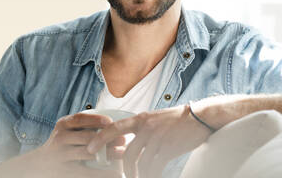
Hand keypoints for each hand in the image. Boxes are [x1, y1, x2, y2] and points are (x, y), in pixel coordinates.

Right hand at [23, 112, 121, 177]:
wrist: (40, 163)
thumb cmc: (61, 144)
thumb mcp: (67, 130)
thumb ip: (82, 125)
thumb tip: (112, 123)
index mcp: (63, 124)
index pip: (80, 119)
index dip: (97, 119)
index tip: (112, 122)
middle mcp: (60, 138)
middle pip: (86, 137)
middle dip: (107, 138)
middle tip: (123, 139)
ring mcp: (60, 155)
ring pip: (87, 153)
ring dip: (107, 153)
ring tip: (122, 153)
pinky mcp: (64, 171)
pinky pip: (86, 172)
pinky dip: (102, 173)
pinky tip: (114, 173)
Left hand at [87, 105, 211, 177]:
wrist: (200, 117)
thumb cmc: (175, 119)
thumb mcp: (153, 119)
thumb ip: (140, 129)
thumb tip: (128, 144)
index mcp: (139, 119)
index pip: (113, 128)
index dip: (99, 139)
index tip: (90, 149)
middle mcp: (146, 128)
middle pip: (128, 153)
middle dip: (122, 169)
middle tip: (120, 175)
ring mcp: (158, 138)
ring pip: (141, 163)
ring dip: (137, 175)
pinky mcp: (169, 148)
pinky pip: (155, 166)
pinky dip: (152, 174)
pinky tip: (151, 176)